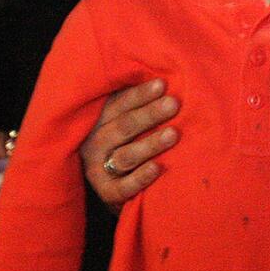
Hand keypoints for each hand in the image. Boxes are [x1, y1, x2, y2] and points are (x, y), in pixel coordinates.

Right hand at [80, 78, 180, 213]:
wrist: (116, 184)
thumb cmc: (129, 141)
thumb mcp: (126, 118)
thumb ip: (139, 102)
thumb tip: (167, 78)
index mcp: (99, 119)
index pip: (118, 104)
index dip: (140, 94)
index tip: (162, 84)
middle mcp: (95, 142)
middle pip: (123, 126)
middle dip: (149, 114)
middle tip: (173, 104)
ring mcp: (98, 168)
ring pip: (125, 155)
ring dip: (150, 144)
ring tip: (173, 134)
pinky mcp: (107, 192)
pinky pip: (123, 187)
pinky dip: (141, 178)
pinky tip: (158, 167)